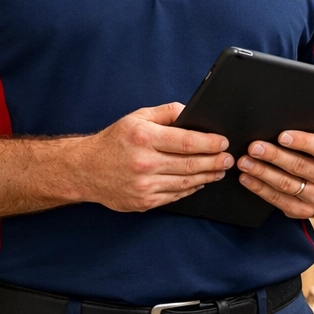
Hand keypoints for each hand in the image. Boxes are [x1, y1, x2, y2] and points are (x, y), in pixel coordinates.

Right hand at [66, 102, 230, 212]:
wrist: (84, 170)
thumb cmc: (113, 141)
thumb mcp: (137, 117)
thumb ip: (167, 112)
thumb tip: (193, 112)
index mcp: (143, 137)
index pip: (186, 141)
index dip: (210, 143)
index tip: (223, 142)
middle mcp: (143, 162)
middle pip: (190, 164)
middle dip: (215, 162)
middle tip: (229, 159)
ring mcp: (143, 185)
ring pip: (186, 183)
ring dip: (207, 177)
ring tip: (219, 171)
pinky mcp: (143, 201)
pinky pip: (175, 196)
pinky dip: (191, 189)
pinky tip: (200, 182)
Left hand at [236, 130, 313, 218]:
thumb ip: (310, 133)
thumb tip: (279, 123)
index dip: (302, 141)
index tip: (281, 136)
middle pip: (299, 166)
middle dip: (274, 156)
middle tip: (254, 148)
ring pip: (286, 184)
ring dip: (262, 172)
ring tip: (245, 162)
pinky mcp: (302, 210)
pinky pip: (278, 200)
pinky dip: (260, 188)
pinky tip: (247, 179)